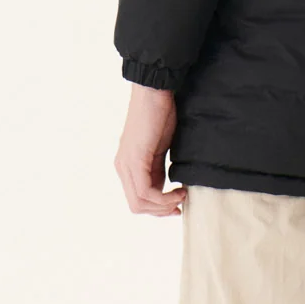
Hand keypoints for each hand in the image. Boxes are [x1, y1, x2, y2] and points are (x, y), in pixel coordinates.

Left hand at [115, 83, 188, 215]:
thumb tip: (166, 191)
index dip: (158, 208)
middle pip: (137, 206)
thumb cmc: (161, 115)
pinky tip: (179, 190)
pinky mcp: (135, 160)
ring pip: (140, 203)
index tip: (178, 204)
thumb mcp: (160, 150)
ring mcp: (126, 165)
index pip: (138, 200)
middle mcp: (122, 168)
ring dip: (164, 206)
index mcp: (127, 166)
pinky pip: (146, 192)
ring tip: (182, 196)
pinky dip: (164, 197)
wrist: (155, 92)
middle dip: (161, 211)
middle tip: (181, 204)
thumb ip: (158, 170)